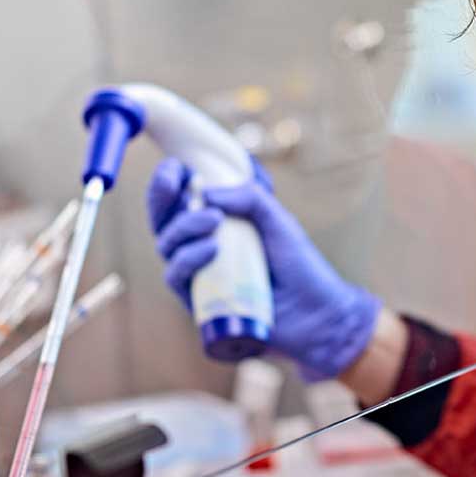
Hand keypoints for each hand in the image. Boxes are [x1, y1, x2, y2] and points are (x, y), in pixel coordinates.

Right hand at [147, 157, 379, 381]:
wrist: (314, 309)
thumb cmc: (295, 262)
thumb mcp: (275, 217)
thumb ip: (247, 195)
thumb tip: (204, 192)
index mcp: (215, 222)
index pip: (177, 199)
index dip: (167, 181)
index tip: (176, 167)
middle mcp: (200, 246)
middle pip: (162, 220)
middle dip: (162, 198)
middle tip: (181, 186)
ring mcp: (198, 274)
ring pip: (167, 245)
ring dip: (185, 226)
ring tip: (215, 220)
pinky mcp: (198, 301)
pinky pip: (176, 277)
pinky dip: (189, 259)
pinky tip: (212, 250)